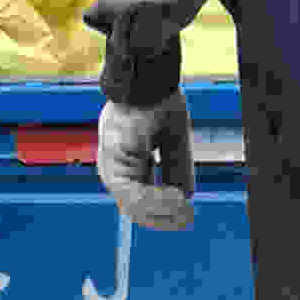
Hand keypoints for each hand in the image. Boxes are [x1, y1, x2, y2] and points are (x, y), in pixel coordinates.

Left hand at [97, 97, 195, 233]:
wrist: (147, 81)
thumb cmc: (157, 104)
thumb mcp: (174, 142)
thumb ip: (177, 169)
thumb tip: (187, 198)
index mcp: (126, 165)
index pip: (142, 202)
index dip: (166, 212)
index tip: (188, 214)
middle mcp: (114, 170)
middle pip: (136, 210)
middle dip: (165, 218)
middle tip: (189, 218)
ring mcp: (110, 168)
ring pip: (134, 207)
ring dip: (164, 211)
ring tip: (186, 207)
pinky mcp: (112, 163)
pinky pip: (133, 195)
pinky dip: (158, 201)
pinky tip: (178, 199)